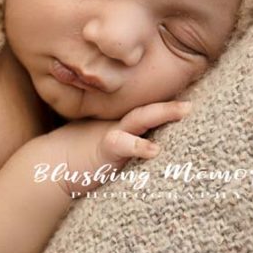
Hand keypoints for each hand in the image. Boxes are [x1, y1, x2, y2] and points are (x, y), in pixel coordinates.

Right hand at [40, 100, 192, 196]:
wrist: (52, 165)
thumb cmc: (81, 156)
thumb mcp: (110, 142)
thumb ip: (131, 136)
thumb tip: (159, 141)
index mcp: (126, 123)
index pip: (153, 109)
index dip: (174, 100)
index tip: (198, 87)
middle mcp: (121, 124)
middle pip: (152, 108)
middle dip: (176, 100)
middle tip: (200, 92)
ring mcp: (113, 134)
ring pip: (141, 119)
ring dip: (164, 113)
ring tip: (185, 110)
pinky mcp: (104, 149)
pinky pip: (123, 145)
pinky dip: (138, 147)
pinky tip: (153, 151)